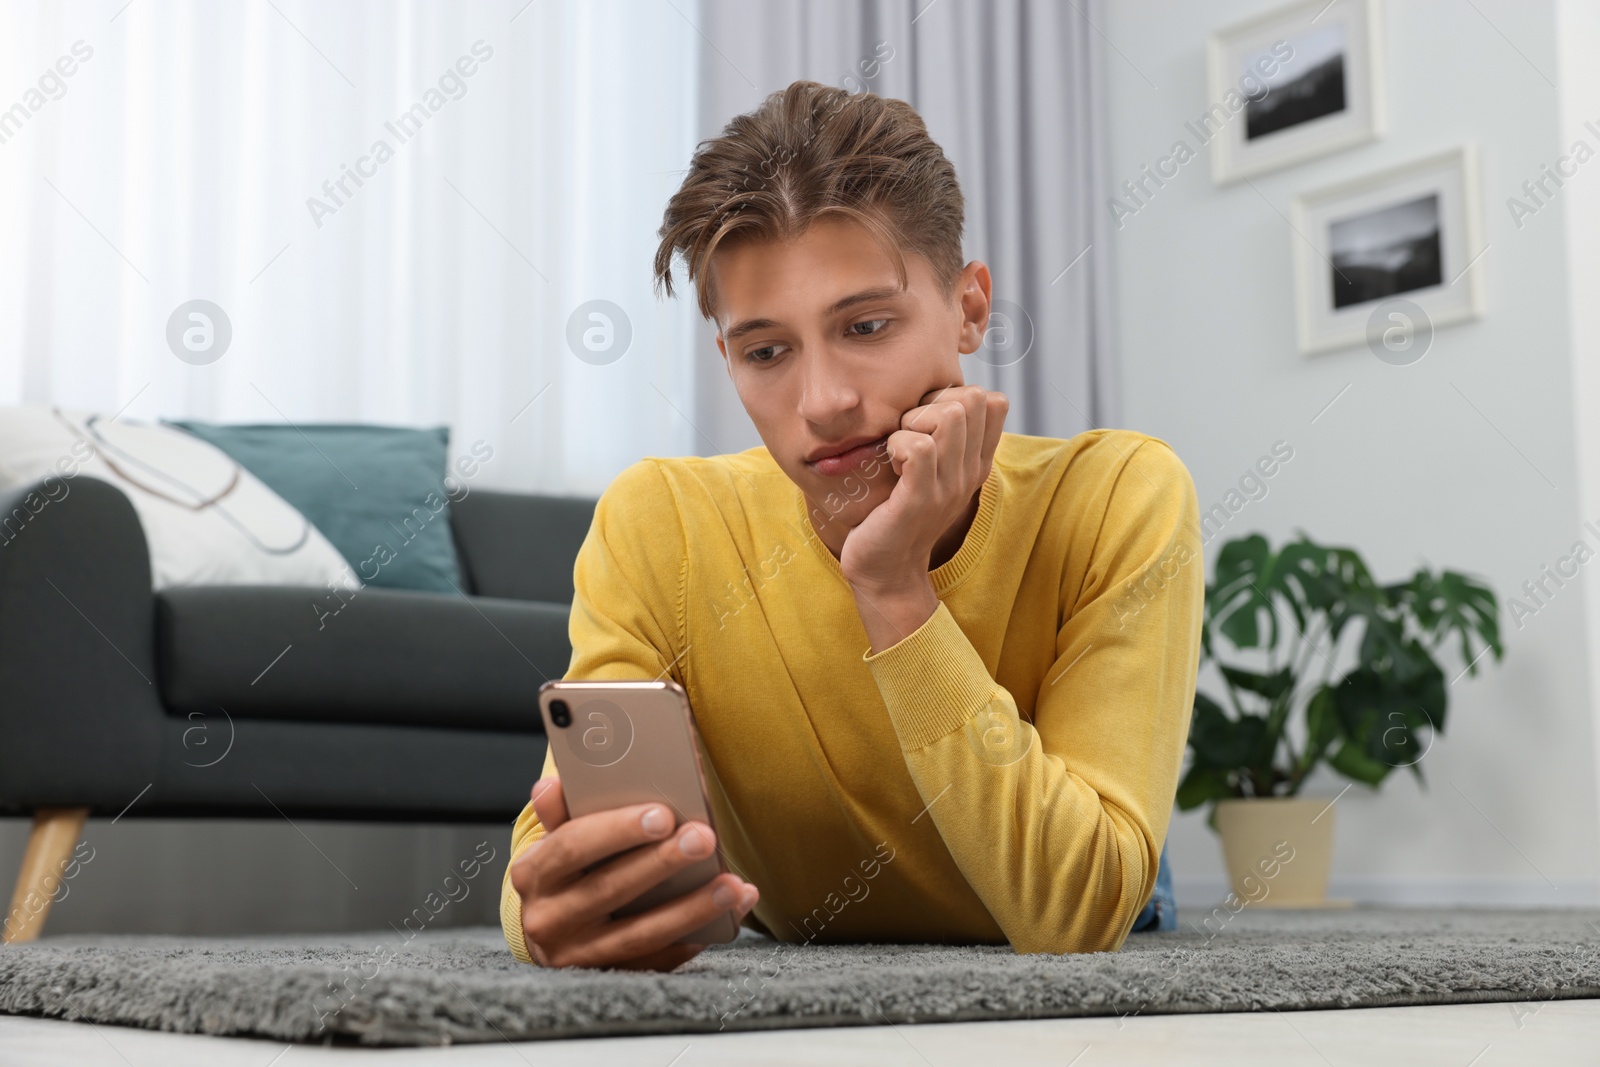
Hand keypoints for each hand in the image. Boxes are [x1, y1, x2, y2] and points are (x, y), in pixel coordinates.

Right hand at [510, 777, 759, 969]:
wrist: (550, 929)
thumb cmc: (564, 870)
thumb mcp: (554, 839)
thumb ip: (561, 811)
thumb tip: (551, 784)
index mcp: (533, 873)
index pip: (573, 846)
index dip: (618, 830)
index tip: (663, 815)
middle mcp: (548, 918)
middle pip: (610, 889)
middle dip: (662, 862)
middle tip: (705, 838)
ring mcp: (577, 954)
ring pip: (639, 933)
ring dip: (691, 907)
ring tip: (732, 885)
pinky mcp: (608, 976)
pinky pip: (656, 960)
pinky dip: (694, 937)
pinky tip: (728, 914)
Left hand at [840, 384, 1008, 592]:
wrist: (886, 569)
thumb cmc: (897, 512)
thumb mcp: (930, 473)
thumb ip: (941, 440)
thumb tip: (932, 396)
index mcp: (976, 463)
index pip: (995, 402)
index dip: (955, 394)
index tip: (926, 420)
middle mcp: (970, 472)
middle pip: (974, 398)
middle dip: (933, 401)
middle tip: (908, 430)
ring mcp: (948, 487)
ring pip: (950, 415)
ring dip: (914, 421)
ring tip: (898, 446)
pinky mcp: (919, 499)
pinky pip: (920, 447)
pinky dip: (898, 443)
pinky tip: (889, 462)